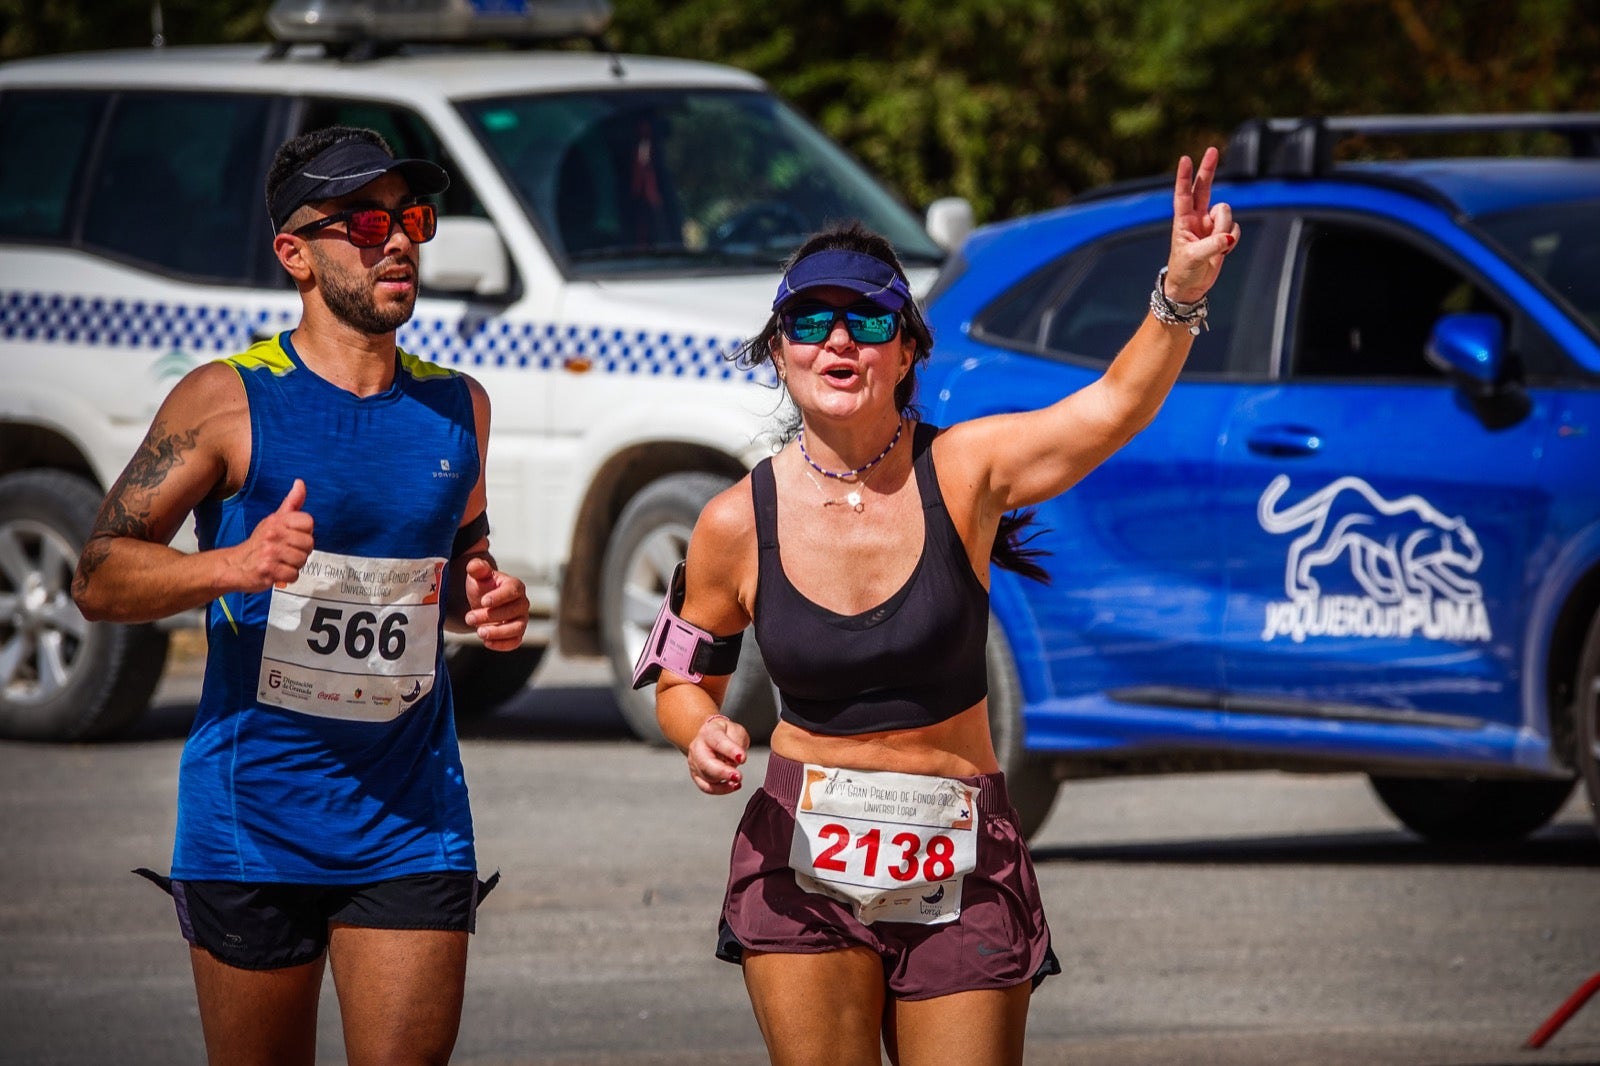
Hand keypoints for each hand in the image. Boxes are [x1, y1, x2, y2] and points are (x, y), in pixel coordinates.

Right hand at [235, 478, 313, 590]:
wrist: (234, 565)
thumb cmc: (259, 543)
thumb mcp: (274, 519)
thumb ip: (292, 503)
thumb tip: (300, 483)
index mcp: (277, 521)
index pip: (308, 523)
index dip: (305, 533)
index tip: (293, 537)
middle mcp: (273, 534)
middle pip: (309, 544)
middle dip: (301, 552)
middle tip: (286, 553)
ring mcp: (269, 553)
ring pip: (302, 560)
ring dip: (294, 565)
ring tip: (281, 562)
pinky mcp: (267, 570)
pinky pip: (293, 575)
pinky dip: (287, 577)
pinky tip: (277, 572)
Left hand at [462, 556, 529, 649]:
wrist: (483, 603)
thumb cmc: (483, 587)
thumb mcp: (477, 575)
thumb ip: (477, 568)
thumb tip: (475, 566)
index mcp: (515, 586)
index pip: (513, 591)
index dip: (499, 597)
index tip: (483, 602)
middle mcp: (522, 603)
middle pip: (514, 611)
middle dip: (490, 616)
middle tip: (469, 618)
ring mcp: (521, 619)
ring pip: (517, 628)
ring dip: (498, 632)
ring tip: (479, 632)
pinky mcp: (516, 634)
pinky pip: (515, 641)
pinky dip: (502, 644)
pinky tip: (486, 642)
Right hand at [687, 714, 748, 795]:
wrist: (712, 737)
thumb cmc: (726, 734)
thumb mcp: (736, 731)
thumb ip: (737, 743)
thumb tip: (738, 759)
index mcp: (708, 732)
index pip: (718, 742)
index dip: (730, 751)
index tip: (742, 758)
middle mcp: (697, 747)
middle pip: (705, 762)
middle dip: (722, 772)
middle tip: (738, 776)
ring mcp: (695, 762)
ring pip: (706, 776)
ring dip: (723, 781)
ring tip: (738, 780)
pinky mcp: (696, 775)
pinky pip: (706, 787)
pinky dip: (720, 789)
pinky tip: (732, 786)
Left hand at [1164, 146, 1239, 304]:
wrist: (1191, 288)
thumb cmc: (1183, 272)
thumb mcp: (1194, 258)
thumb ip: (1211, 245)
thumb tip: (1228, 236)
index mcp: (1183, 221)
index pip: (1183, 194)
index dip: (1185, 177)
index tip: (1185, 159)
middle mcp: (1197, 218)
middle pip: (1204, 187)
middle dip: (1208, 169)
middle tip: (1212, 149)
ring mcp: (1210, 225)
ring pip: (1226, 212)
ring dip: (1225, 228)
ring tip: (1216, 247)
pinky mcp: (1222, 234)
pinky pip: (1235, 228)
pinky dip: (1232, 239)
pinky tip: (1223, 250)